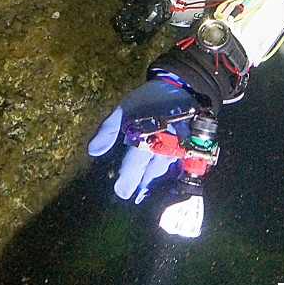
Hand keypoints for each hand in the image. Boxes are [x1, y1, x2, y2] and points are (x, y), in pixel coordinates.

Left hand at [88, 80, 196, 202]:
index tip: (121, 192)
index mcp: (146, 131)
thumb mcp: (124, 108)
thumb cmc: (147, 99)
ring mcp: (180, 144)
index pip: (136, 161)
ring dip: (157, 183)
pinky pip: (181, 165)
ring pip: (168, 169)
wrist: (178, 86)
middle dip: (144, 184)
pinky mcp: (190, 144)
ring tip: (147, 195)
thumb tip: (93, 151)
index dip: (128, 178)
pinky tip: (166, 185)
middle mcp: (165, 140)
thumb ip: (109, 130)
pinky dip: (173, 176)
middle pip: (153, 169)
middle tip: (135, 198)